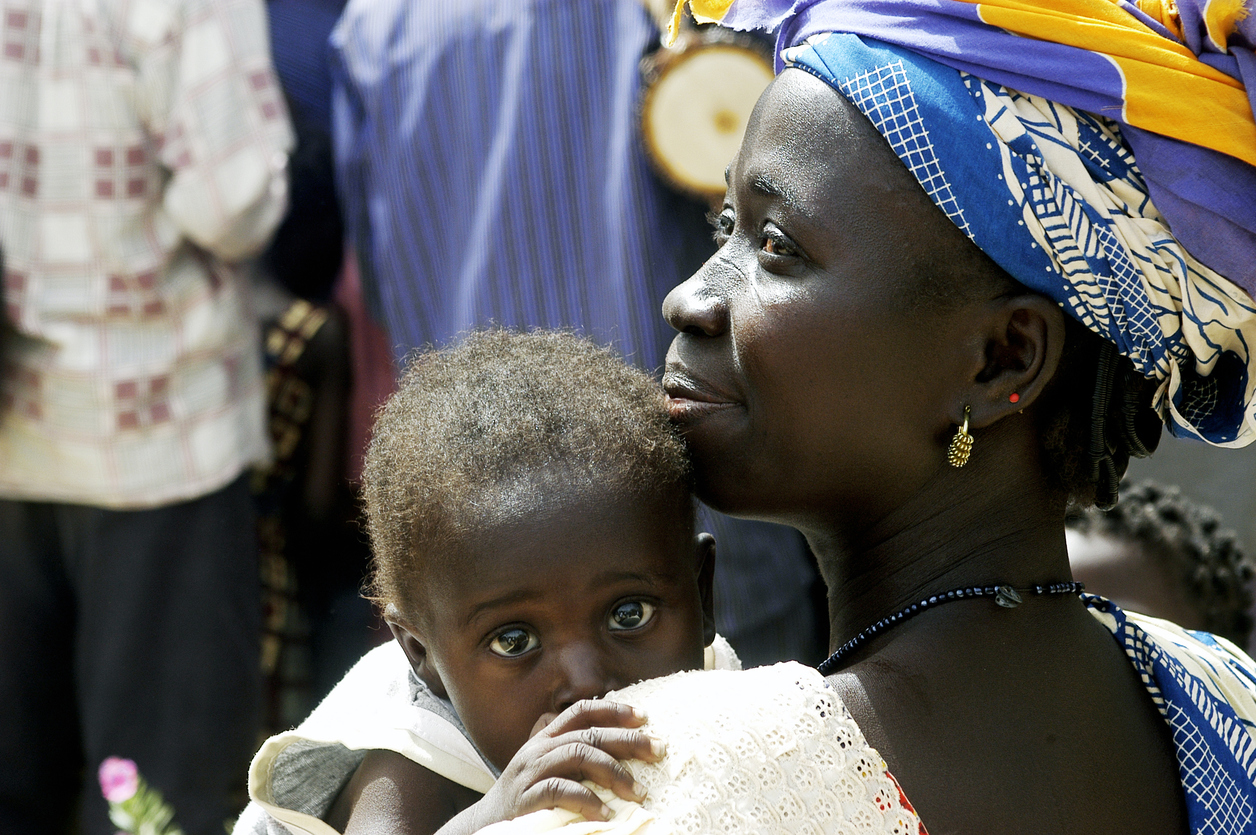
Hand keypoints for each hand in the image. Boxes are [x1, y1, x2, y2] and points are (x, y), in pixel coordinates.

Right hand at [463, 701, 665, 829]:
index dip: (613, 710)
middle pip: (589, 733)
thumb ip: (573, 758)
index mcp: (545, 739)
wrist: (483, 827)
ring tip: (639, 792)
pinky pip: (560, 790)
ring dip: (614, 772)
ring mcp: (530, 771)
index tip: (644, 717)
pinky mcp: (526, 798)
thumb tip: (620, 752)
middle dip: (628, 740)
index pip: (580, 712)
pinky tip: (606, 813)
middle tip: (659, 750)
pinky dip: (587, 800)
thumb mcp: (548, 771)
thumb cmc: (525, 800)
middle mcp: (538, 749)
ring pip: (579, 755)